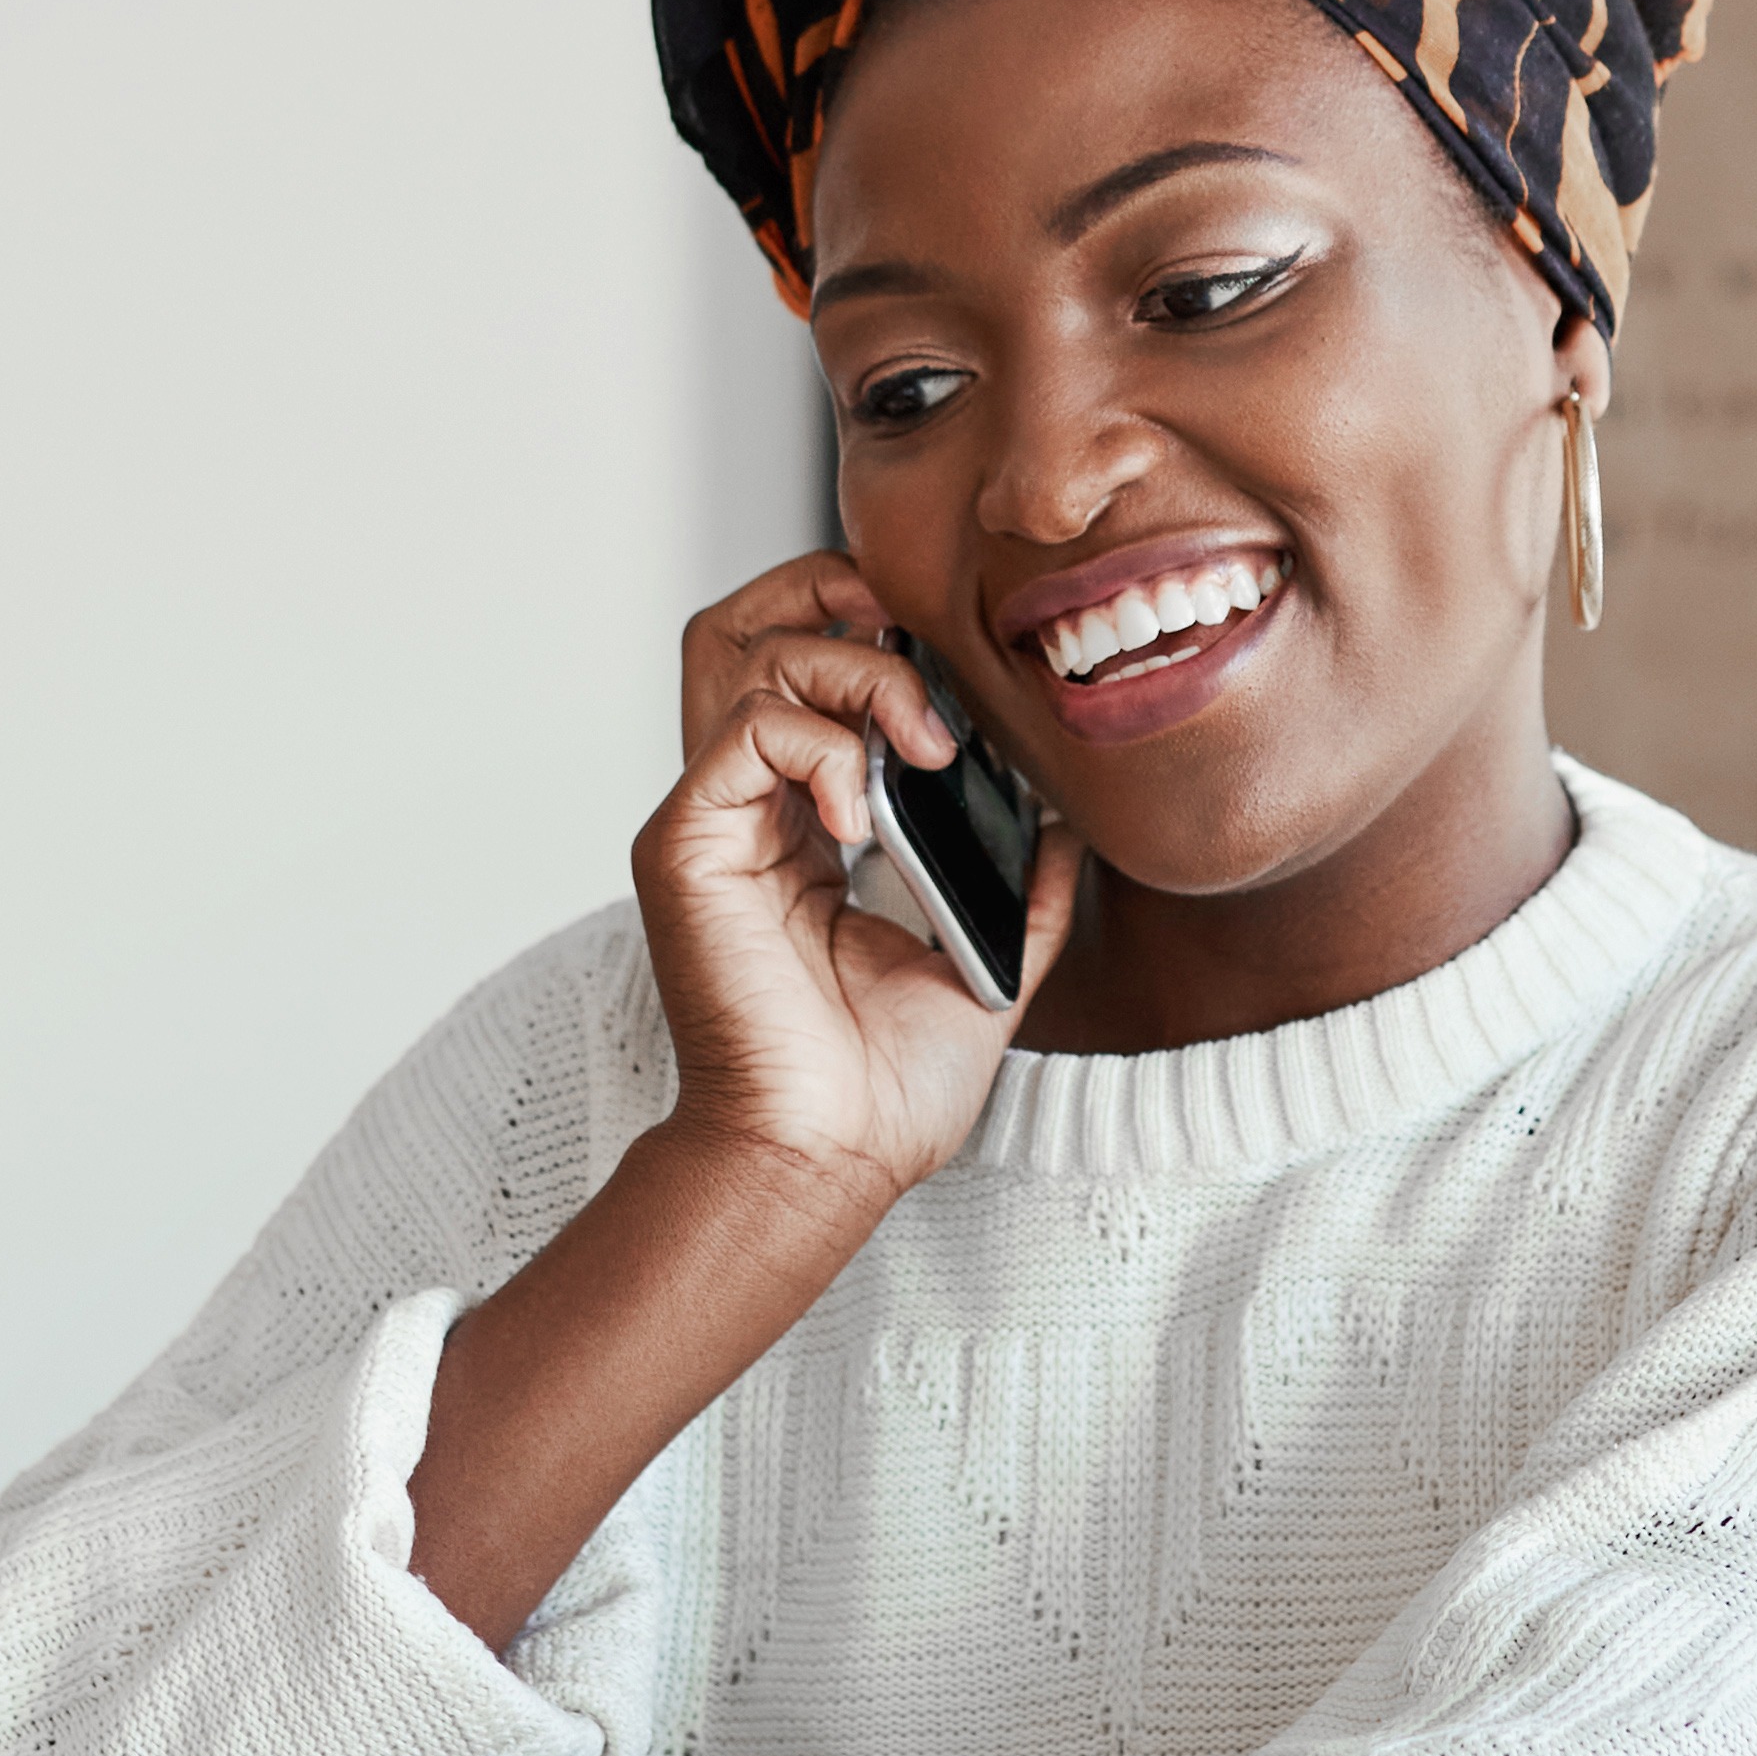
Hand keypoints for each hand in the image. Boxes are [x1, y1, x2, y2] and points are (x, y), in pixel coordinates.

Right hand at [642, 556, 1083, 1198]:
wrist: (829, 1160)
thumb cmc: (885, 1087)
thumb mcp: (987, 965)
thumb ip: (1027, 886)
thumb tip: (1070, 816)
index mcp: (805, 825)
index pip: (809, 668)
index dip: (874, 632)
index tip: (956, 669)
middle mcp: (748, 809)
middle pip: (750, 624)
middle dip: (835, 595)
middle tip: (918, 644)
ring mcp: (711, 821)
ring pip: (746, 652)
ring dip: (854, 671)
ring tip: (920, 743)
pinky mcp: (685, 846)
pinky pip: (744, 731)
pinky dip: (821, 745)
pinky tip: (864, 813)